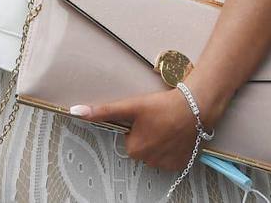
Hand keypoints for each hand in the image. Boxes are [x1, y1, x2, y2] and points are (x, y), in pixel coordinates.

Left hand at [71, 90, 201, 171]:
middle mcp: (149, 161)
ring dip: (158, 141)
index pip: (128, 139)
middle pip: (140, 147)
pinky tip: (175, 135)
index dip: (134, 127)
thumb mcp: (130, 106)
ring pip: (154, 152)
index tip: (144, 118)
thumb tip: (76, 111)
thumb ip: (103, 111)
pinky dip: (170, 147)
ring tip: (167, 125)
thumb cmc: (162, 106)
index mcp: (134, 149)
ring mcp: (166, 164)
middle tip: (156, 120)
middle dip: (145, 134)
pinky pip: (168, 156)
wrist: (194, 107)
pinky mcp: (180, 163)